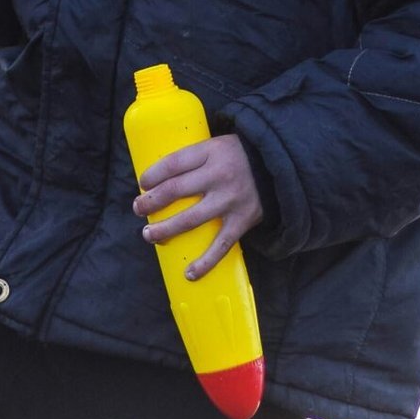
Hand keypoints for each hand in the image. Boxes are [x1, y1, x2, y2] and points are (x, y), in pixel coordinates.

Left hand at [134, 133, 261, 279]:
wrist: (280, 166)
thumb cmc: (240, 156)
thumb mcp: (218, 144)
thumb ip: (195, 157)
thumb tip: (160, 177)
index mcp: (211, 151)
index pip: (173, 163)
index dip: (152, 175)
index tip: (142, 183)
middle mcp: (219, 175)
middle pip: (175, 190)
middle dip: (151, 202)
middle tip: (138, 209)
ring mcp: (231, 200)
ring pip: (190, 219)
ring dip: (165, 229)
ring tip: (149, 234)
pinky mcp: (243, 220)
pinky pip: (221, 245)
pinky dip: (205, 262)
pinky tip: (190, 273)